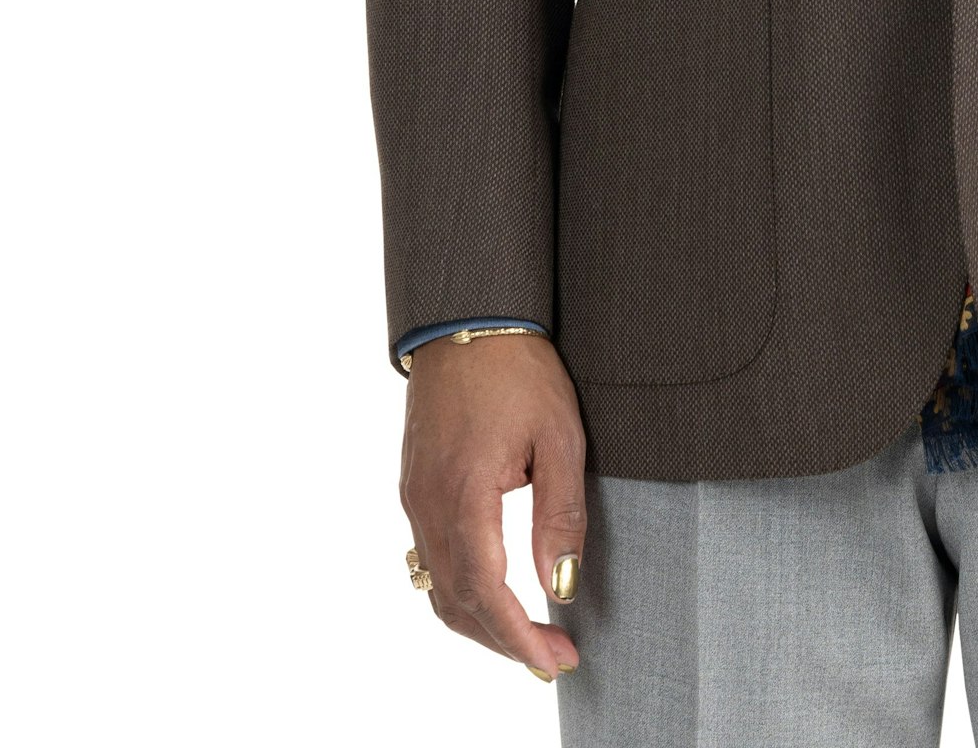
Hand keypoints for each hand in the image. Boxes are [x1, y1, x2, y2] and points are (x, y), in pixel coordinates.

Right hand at [399, 332, 587, 679]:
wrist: (467, 319)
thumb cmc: (519, 369)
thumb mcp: (560, 436)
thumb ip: (559, 515)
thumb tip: (562, 585)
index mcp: (463, 495)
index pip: (486, 594)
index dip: (520, 637)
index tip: (558, 658)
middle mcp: (428, 505)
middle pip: (456, 604)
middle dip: (504, 642)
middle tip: (551, 658)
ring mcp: (414, 497)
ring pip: (438, 587)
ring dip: (480, 622)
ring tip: (528, 637)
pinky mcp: (415, 487)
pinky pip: (430, 557)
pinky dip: (461, 590)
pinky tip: (494, 593)